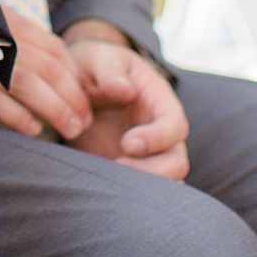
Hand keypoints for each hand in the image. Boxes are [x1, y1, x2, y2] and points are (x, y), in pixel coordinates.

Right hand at [0, 10, 92, 141]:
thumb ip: (20, 37)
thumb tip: (54, 63)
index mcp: (15, 24)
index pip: (57, 51)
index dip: (76, 77)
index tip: (87, 97)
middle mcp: (5, 39)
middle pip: (51, 71)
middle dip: (74, 99)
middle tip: (83, 123)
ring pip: (31, 86)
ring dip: (56, 111)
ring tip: (70, 130)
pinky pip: (0, 102)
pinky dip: (21, 118)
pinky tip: (34, 129)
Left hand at [64, 31, 189, 179]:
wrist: (79, 83)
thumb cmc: (92, 66)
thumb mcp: (98, 57)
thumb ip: (109, 70)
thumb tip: (123, 90)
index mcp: (159, 101)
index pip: (175, 126)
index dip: (157, 139)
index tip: (127, 143)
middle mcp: (160, 131)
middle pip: (178, 163)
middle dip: (154, 173)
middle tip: (116, 166)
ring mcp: (148, 155)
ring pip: (165, 184)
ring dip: (143, 189)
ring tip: (110, 182)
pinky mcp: (131, 170)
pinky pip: (143, 193)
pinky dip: (130, 198)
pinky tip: (106, 193)